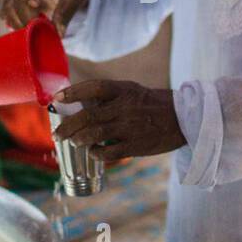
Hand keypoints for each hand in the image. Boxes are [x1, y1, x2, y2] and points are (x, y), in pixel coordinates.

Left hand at [52, 80, 184, 160]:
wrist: (184, 119)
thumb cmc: (154, 104)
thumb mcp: (133, 91)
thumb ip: (110, 97)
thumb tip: (81, 104)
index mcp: (124, 90)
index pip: (94, 88)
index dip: (74, 92)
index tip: (58, 98)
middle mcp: (126, 107)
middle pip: (89, 116)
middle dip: (68, 126)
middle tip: (57, 133)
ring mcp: (131, 127)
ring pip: (95, 134)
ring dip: (79, 139)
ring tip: (72, 142)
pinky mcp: (136, 145)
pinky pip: (110, 152)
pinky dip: (97, 153)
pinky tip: (93, 153)